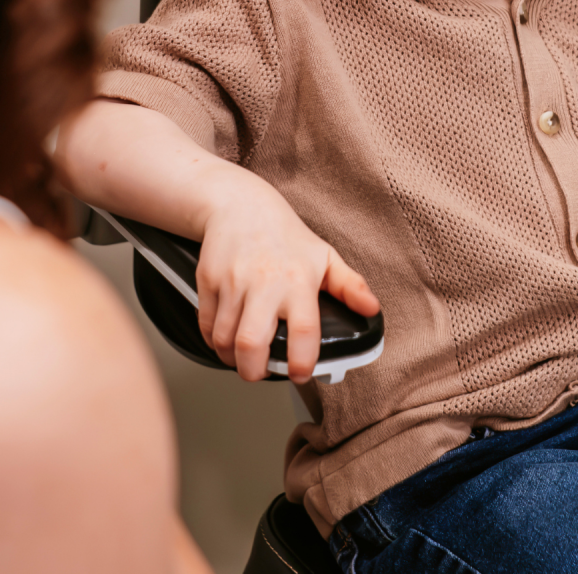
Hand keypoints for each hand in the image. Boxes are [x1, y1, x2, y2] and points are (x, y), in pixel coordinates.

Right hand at [195, 176, 380, 382]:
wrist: (241, 204)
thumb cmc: (286, 235)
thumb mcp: (325, 257)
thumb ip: (350, 286)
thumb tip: (372, 309)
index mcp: (299, 281)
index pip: (302, 332)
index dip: (301, 361)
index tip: (300, 373)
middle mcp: (264, 283)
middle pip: (251, 344)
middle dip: (254, 371)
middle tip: (261, 371)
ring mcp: (233, 282)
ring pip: (224, 339)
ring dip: (232, 358)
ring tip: (243, 358)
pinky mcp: (208, 280)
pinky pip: (206, 324)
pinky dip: (214, 340)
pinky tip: (226, 339)